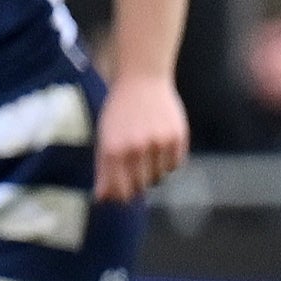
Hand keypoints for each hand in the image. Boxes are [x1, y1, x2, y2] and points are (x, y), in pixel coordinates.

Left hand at [94, 72, 188, 203]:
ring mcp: (159, 143)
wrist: (142, 81)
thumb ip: (104, 169)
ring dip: (152, 173)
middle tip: (133, 173)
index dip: (119, 197)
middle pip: (140, 186)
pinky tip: (159, 149)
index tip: (119, 196)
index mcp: (112, 150)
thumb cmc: (119, 112)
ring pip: (159, 178)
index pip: (118, 190)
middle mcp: (136, 149)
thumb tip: (103, 199)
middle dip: (135, 185)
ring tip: (145, 154)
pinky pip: (175, 165)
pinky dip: (168, 163)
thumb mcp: (104, 138)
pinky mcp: (178, 138)